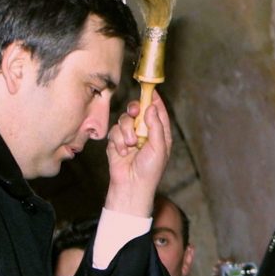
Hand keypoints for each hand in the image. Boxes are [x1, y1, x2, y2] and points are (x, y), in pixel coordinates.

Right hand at [104, 90, 171, 216]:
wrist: (131, 186)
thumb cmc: (150, 170)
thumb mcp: (159, 147)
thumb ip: (156, 126)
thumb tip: (151, 107)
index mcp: (159, 133)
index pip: (157, 111)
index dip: (154, 99)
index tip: (150, 90)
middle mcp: (144, 132)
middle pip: (138, 110)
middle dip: (135, 109)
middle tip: (134, 112)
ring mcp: (130, 136)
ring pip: (124, 119)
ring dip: (126, 131)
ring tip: (130, 145)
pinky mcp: (116, 142)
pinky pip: (114, 131)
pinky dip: (118, 141)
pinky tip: (122, 152)